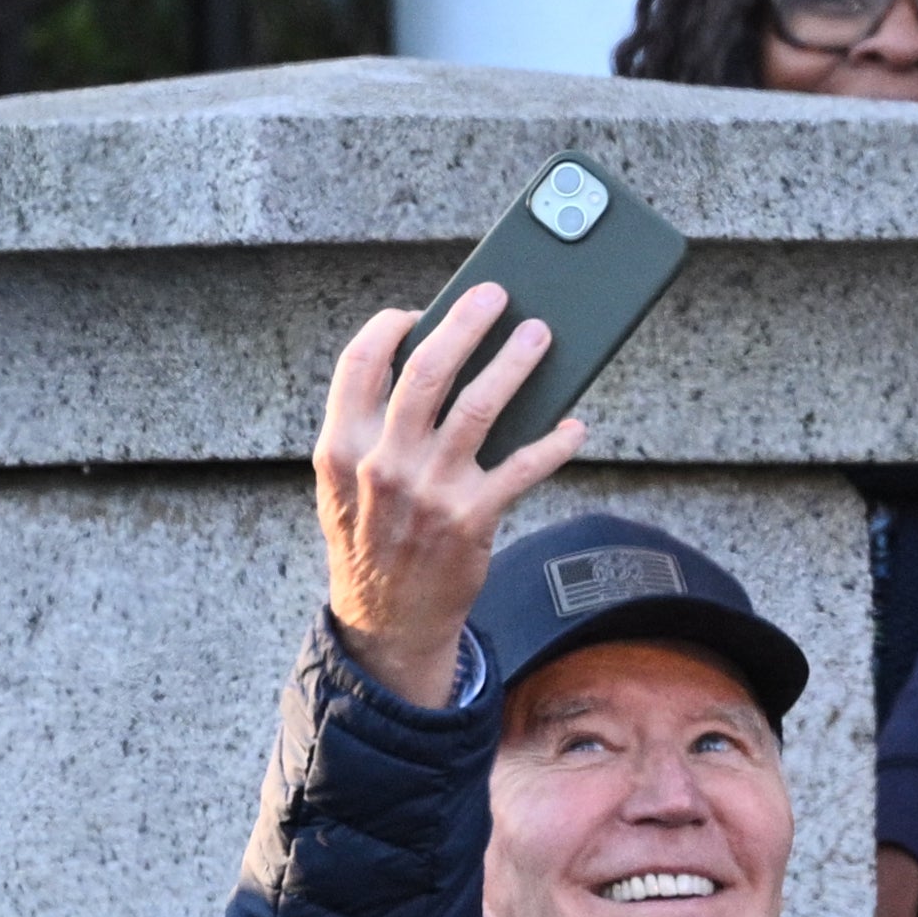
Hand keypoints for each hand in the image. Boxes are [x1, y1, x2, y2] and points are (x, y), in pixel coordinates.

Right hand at [311, 282, 592, 705]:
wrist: (386, 621)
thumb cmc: (373, 535)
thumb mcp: (346, 483)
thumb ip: (372, 428)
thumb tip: (436, 357)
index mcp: (342, 446)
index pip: (361, 363)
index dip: (391, 328)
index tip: (421, 311)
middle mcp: (382, 463)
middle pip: (428, 370)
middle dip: (467, 322)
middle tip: (496, 294)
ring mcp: (428, 490)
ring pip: (481, 406)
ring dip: (516, 363)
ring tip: (539, 336)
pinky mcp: (471, 518)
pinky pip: (524, 466)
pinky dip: (556, 442)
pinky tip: (575, 426)